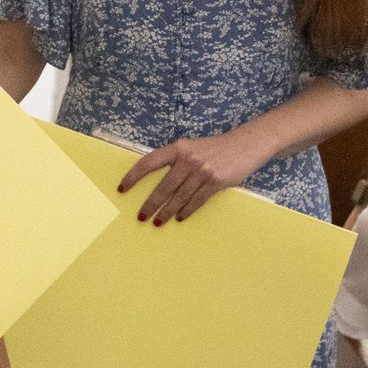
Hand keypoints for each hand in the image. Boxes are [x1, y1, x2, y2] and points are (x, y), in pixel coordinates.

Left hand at [119, 127, 272, 225]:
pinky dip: (186, 211)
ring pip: (179, 197)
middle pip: (163, 186)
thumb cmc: (215, 149)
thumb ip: (176, 160)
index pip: (149, 162)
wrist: (245, 145)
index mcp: (178, 148)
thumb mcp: (192, 148)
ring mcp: (202, 171)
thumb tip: (158, 181)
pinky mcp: (216, 182)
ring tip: (158, 222)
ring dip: (166, 212)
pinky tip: (179, 217)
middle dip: (150, 204)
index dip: (133, 176)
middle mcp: (188, 159)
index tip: (123, 188)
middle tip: (141, 216)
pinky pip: (196, 201)